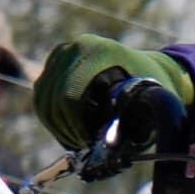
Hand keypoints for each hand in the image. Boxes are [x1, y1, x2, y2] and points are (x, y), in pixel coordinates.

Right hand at [34, 37, 191, 159]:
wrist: (149, 67)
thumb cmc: (153, 88)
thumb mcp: (150, 102)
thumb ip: (134, 121)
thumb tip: (110, 145)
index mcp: (98, 52)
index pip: (69, 96)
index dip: (75, 126)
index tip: (88, 142)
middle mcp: (76, 47)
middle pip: (53, 99)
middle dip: (65, 129)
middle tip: (82, 146)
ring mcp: (63, 52)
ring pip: (43, 99)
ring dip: (56, 126)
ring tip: (75, 141)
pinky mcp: (54, 62)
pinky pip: (41, 95)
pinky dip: (50, 117)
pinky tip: (67, 131)